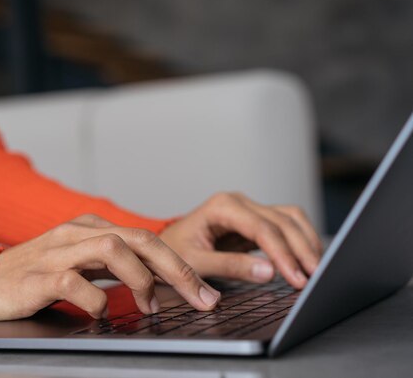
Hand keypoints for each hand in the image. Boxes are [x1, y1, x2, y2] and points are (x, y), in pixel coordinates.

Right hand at [0, 215, 219, 320]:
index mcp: (89, 227)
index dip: (180, 264)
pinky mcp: (38, 276)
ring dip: (140, 280)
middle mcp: (77, 233)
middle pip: (139, 239)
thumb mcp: (78, 263)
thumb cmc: (34, 275)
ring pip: (112, 249)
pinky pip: (76, 283)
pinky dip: (96, 302)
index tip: (204, 291)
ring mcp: (57, 252)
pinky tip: (98, 314)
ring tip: (149, 307)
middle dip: (177, 269)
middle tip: (201, 298)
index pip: (145, 238)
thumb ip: (112, 266)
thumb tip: (156, 283)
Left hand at [160, 192, 322, 288]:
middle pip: (282, 220)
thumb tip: (268, 272)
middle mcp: (238, 202)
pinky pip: (286, 225)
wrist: (164, 246)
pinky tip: (307, 261)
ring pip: (290, 218)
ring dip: (306, 242)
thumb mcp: (195, 262)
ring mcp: (249, 209)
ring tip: (317, 270)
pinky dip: (300, 241)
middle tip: (315, 278)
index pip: (262, 228)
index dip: (283, 253)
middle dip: (301, 249)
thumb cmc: (172, 251)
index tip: (297, 277)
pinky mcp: (256, 220)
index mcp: (222, 207)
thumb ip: (230, 266)